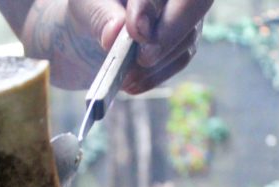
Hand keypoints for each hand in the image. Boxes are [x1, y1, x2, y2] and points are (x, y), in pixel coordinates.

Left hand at [0, 0, 211, 92]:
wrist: (85, 36)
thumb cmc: (87, 12)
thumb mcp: (85, 8)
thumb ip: (101, 16)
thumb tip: (115, 32)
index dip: (153, 7)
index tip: (135, 32)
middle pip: (193, 6)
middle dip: (168, 35)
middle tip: (142, 59)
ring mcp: (184, 16)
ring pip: (188, 38)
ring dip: (157, 63)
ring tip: (125, 78)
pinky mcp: (181, 42)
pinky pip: (180, 59)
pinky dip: (156, 76)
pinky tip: (132, 85)